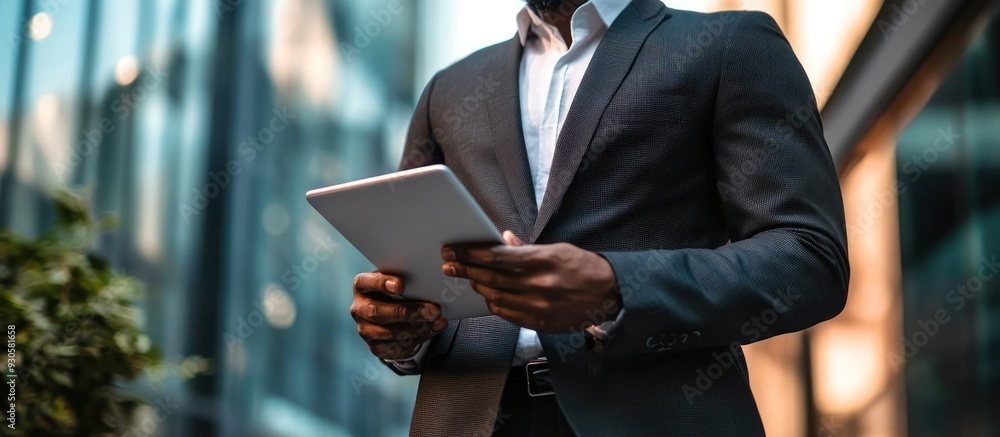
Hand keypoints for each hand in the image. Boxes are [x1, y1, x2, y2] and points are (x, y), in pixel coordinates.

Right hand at [351, 272, 448, 359]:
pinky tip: (433, 330)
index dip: (381, 284)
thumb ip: (408, 282)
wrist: (393, 316)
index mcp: (362, 286)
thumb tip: (431, 287)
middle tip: (433, 310)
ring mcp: (365, 330)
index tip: (401, 285)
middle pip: (377, 312)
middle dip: (408, 312)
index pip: (365, 283)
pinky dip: (419, 338)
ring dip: (417, 328)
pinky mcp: (376, 347)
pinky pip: (396, 347)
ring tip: (437, 321)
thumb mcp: (399, 282)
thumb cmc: (397, 292)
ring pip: (389, 332)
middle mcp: (359, 309)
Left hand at [441, 231, 620, 332]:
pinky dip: (494, 303)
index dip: (470, 254)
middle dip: (465, 269)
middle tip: (449, 265)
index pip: (496, 257)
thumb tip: (501, 240)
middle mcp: (538, 284)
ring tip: (468, 278)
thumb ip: (526, 248)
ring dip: (478, 286)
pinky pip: (506, 313)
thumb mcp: (557, 249)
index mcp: (542, 260)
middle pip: (490, 277)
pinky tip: (488, 295)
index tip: (453, 251)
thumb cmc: (583, 268)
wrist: (609, 295)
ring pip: (495, 296)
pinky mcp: (539, 322)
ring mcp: (538, 306)